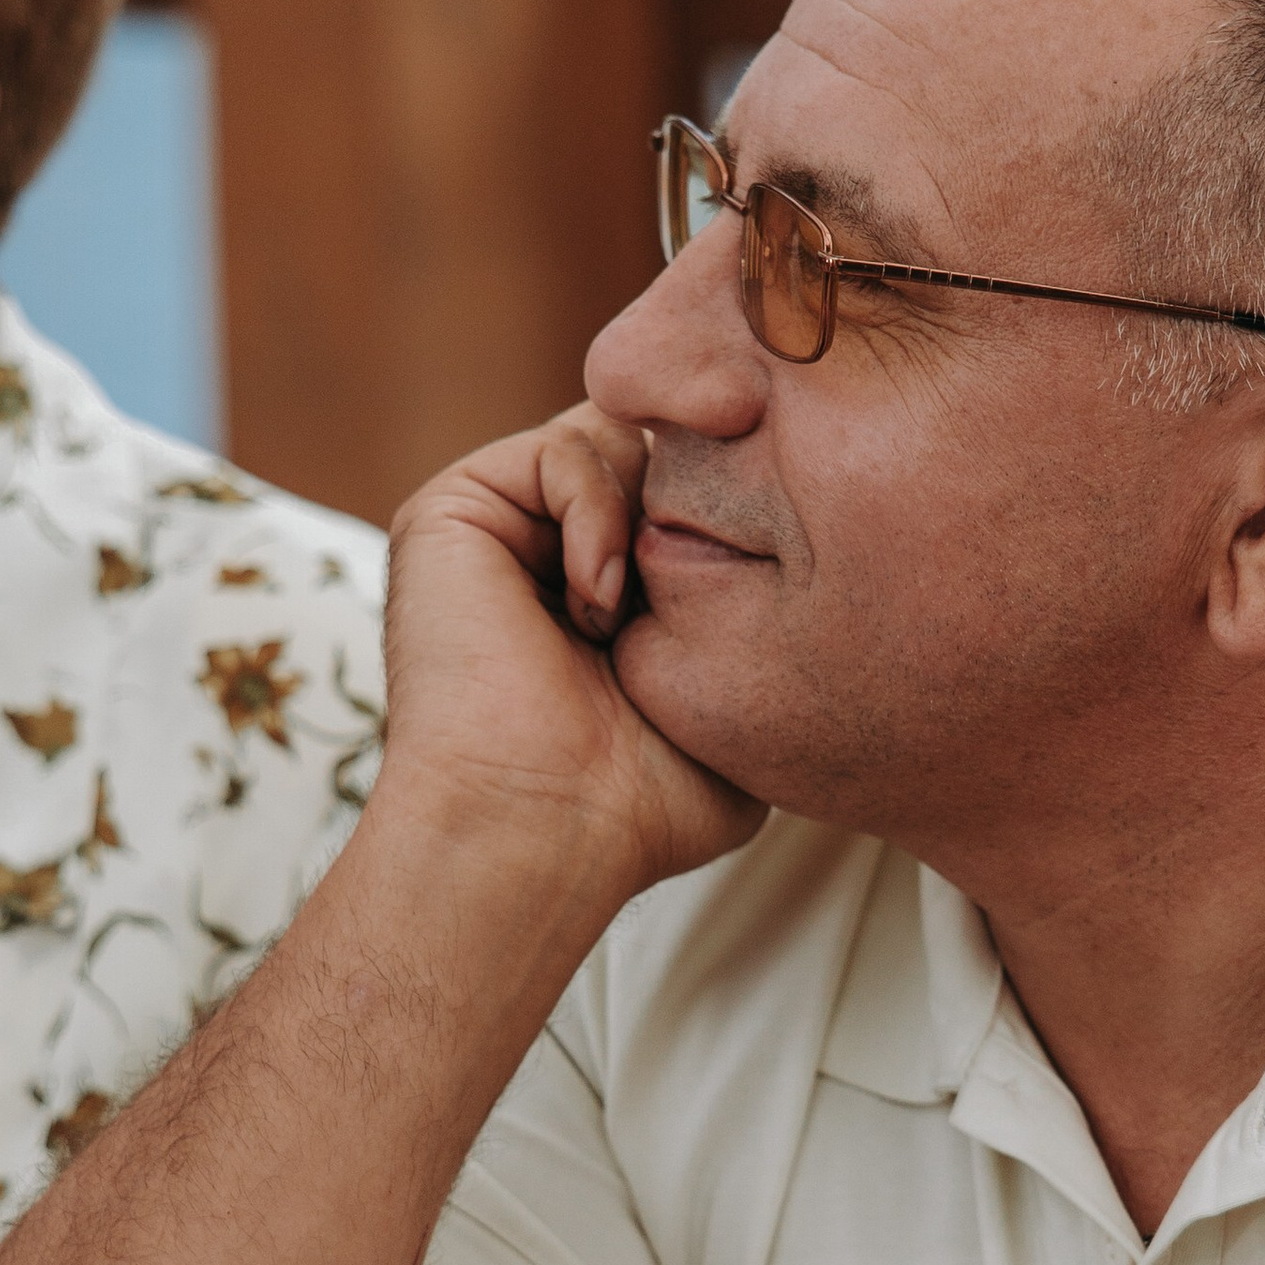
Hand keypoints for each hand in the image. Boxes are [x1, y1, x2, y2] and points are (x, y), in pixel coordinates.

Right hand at [383, 406, 763, 897]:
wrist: (543, 828)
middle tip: (702, 575)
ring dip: (643, 518)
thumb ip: (762, 625)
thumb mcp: (735, 703)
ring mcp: (501, 528)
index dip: (741, 505)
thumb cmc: (639, 802)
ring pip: (616, 436)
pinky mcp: (454, 510)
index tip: (769, 556)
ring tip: (625, 616)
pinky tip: (594, 602)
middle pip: (657, 447)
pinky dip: (598, 514)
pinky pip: (563, 449)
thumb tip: (809, 566)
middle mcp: (549, 550)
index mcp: (607, 591)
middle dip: (695, 499)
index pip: (689, 493)